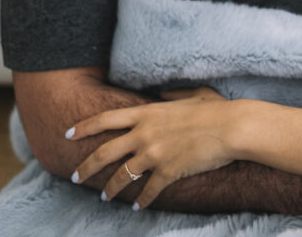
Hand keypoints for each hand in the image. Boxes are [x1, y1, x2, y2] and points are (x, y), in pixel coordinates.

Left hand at [68, 88, 240, 209]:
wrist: (233, 128)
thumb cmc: (218, 109)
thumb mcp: (193, 94)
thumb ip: (172, 95)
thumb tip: (161, 94)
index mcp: (147, 112)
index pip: (105, 119)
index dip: (83, 127)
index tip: (68, 134)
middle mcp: (144, 133)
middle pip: (104, 152)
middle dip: (86, 166)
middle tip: (76, 176)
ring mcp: (154, 154)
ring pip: (122, 176)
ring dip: (111, 188)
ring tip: (105, 196)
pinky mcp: (168, 172)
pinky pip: (147, 190)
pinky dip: (141, 201)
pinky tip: (138, 207)